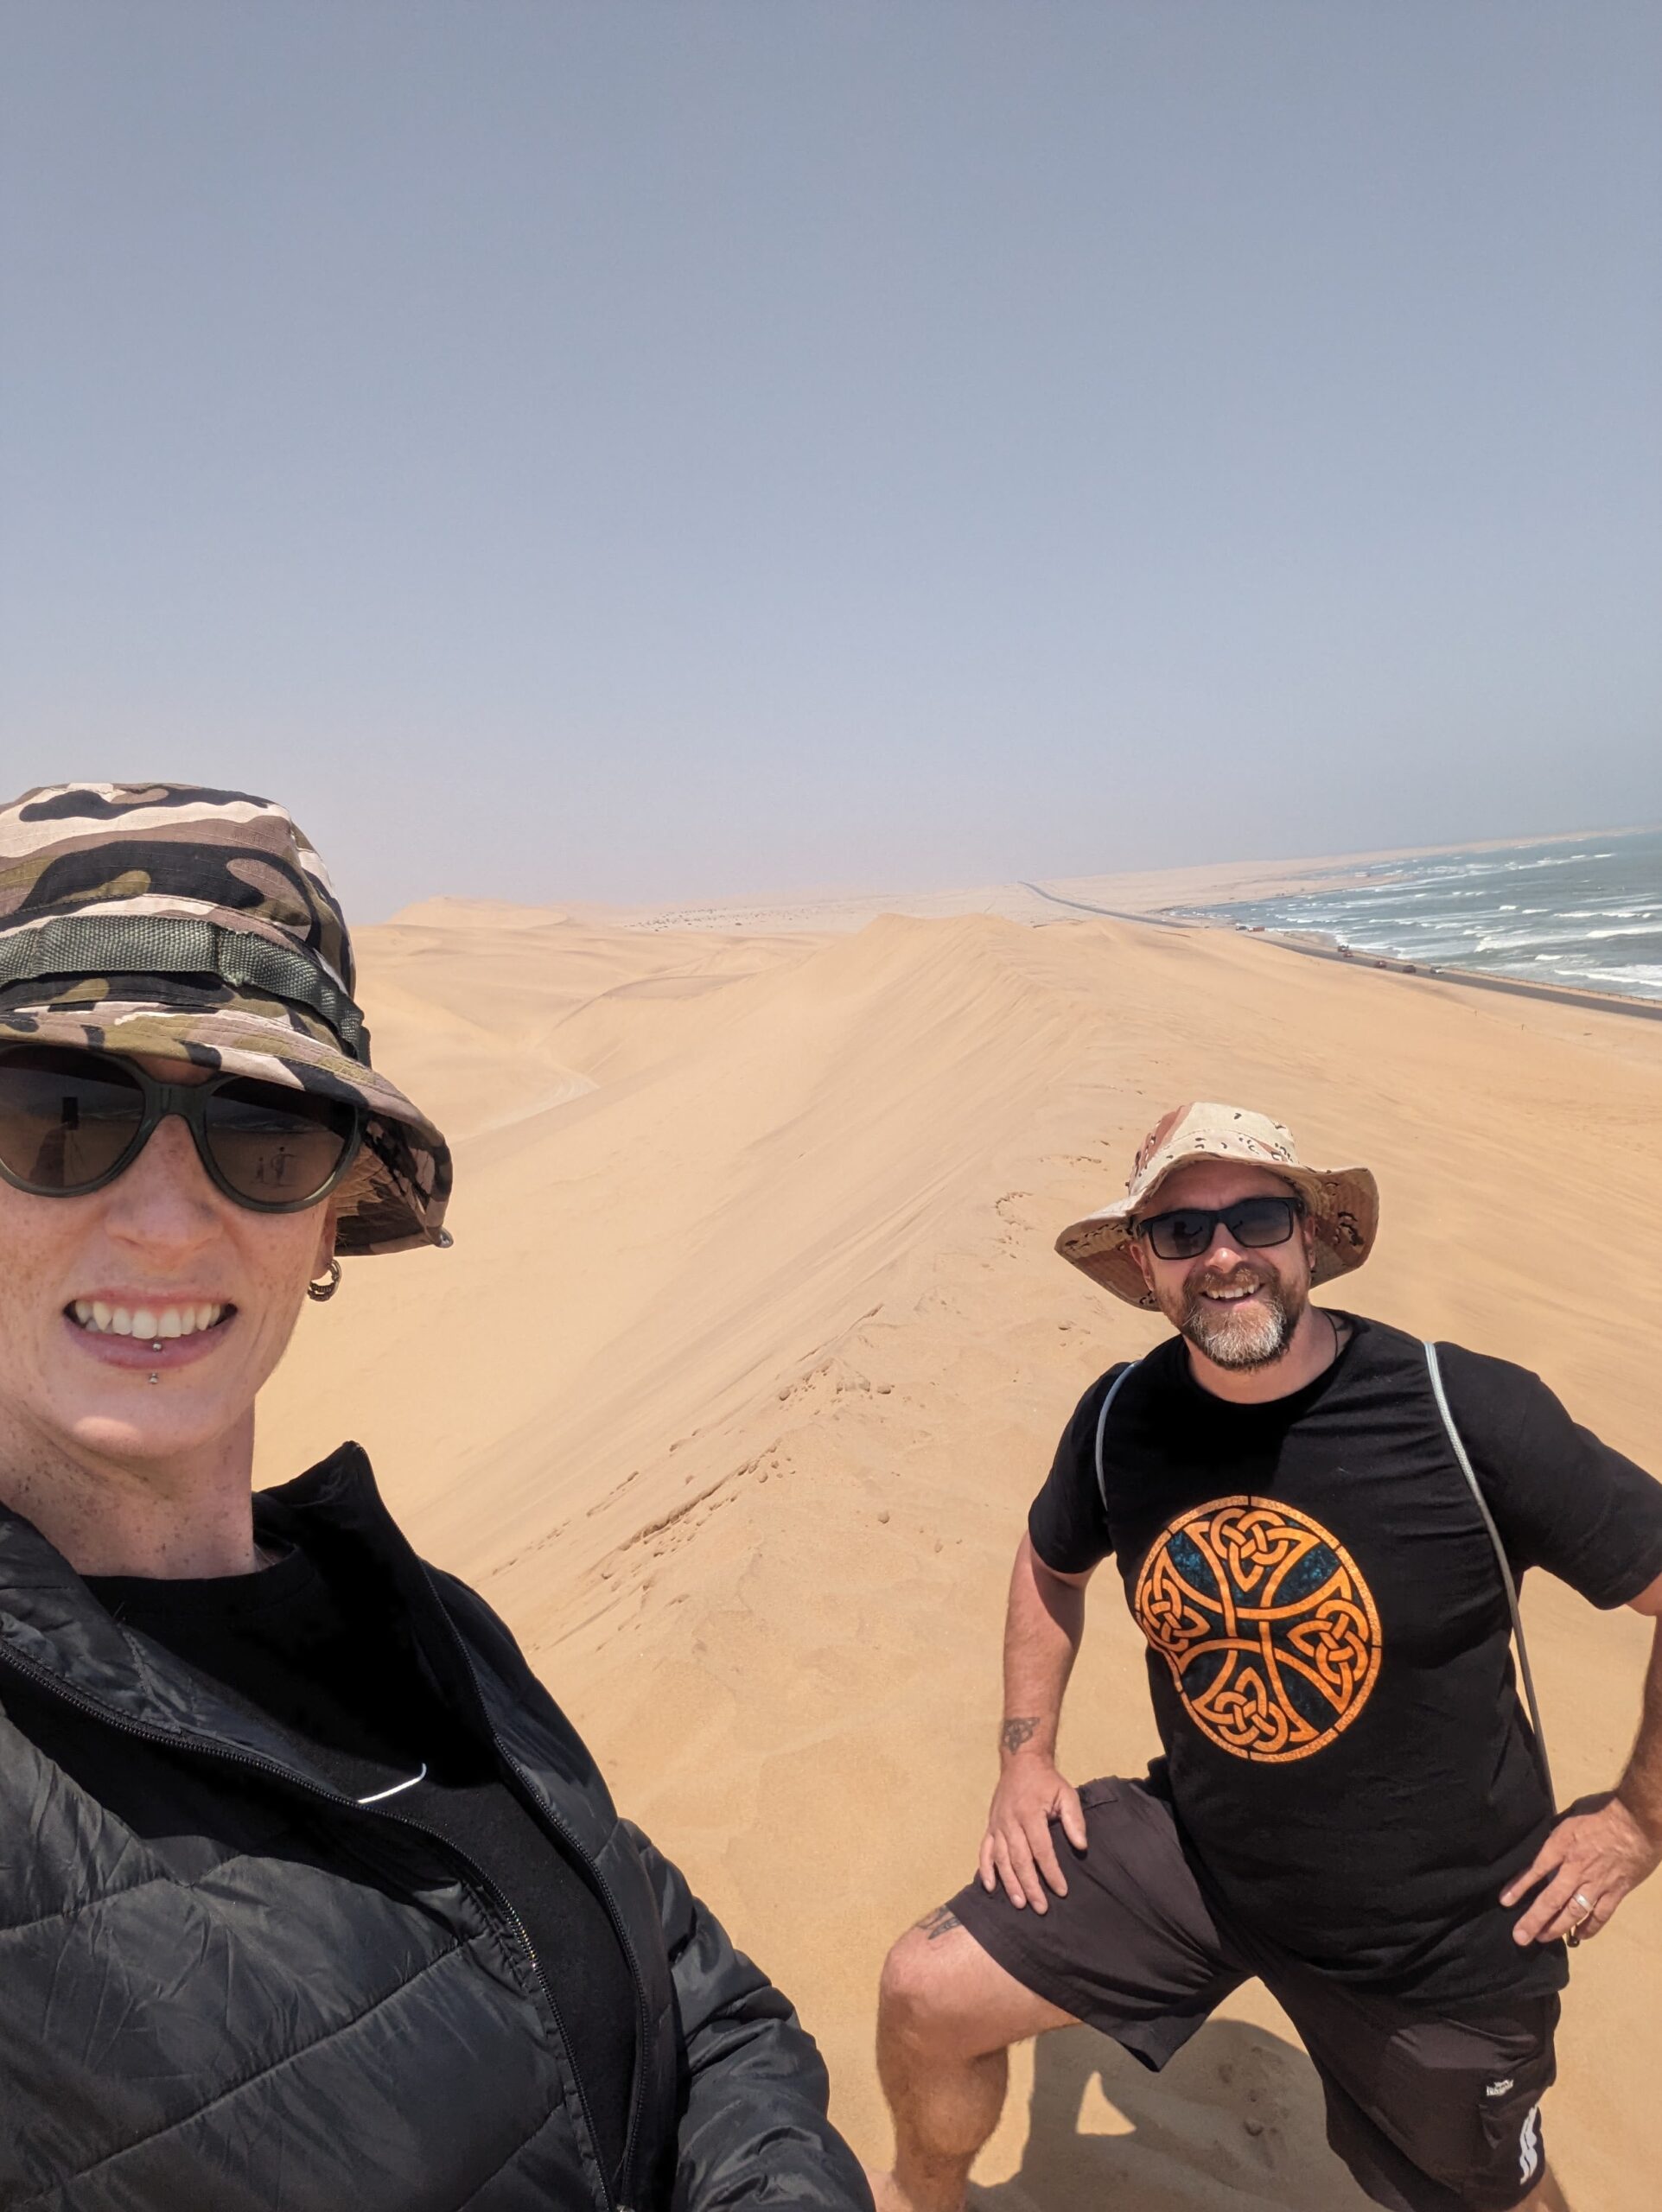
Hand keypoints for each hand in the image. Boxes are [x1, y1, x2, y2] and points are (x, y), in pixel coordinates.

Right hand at [978, 1748, 1085, 1912]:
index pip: (1041, 1850)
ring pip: (1001, 1859)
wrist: (1021, 1762)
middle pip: (1020, 1859)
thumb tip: (1081, 1846)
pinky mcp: (990, 1826)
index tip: (1061, 1891)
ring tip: (1019, 1903)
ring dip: (1010, 1883)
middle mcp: (1010, 1822)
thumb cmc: (1047, 1781)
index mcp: (1030, 1814)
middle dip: (1030, 1886)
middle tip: (1041, 1908)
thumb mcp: (1066, 1794)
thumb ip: (1074, 1820)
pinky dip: (985, 1869)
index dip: (1051, 1872)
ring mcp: (997, 1825)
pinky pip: (985, 1851)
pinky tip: (990, 1887)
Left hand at [1501, 1792, 1661, 1946]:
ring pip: (1573, 1912)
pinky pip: (1600, 1915)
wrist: (1638, 1820)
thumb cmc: (1604, 1810)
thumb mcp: (1572, 1814)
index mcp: (1562, 1845)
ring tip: (1542, 1938)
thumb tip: (1547, 1839)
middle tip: (1520, 1937)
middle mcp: (1576, 1868)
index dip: (1519, 1887)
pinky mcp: (1616, 1892)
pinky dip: (1589, 1928)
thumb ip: (1559, 1830)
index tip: (1505, 1901)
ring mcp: (1597, 1883)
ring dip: (1556, 1928)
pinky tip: (1578, 1937)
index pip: (1536, 1870)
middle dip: (1534, 1919)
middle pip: (1551, 1898)